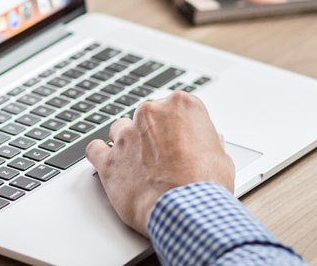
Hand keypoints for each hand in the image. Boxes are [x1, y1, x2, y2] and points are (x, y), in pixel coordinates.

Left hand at [85, 91, 235, 235]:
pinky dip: (100, 155)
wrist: (186, 210)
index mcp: (181, 106)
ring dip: (127, 143)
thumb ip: (209, 144)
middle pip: (147, 116)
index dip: (178, 127)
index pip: (176, 107)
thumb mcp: (222, 158)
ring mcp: (126, 135)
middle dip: (153, 134)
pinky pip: (95, 149)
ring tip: (139, 164)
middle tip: (164, 158)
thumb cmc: (206, 185)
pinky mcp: (109, 159)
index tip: (181, 141)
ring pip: (120, 129)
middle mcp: (151, 113)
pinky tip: (111, 164)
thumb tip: (208, 144)